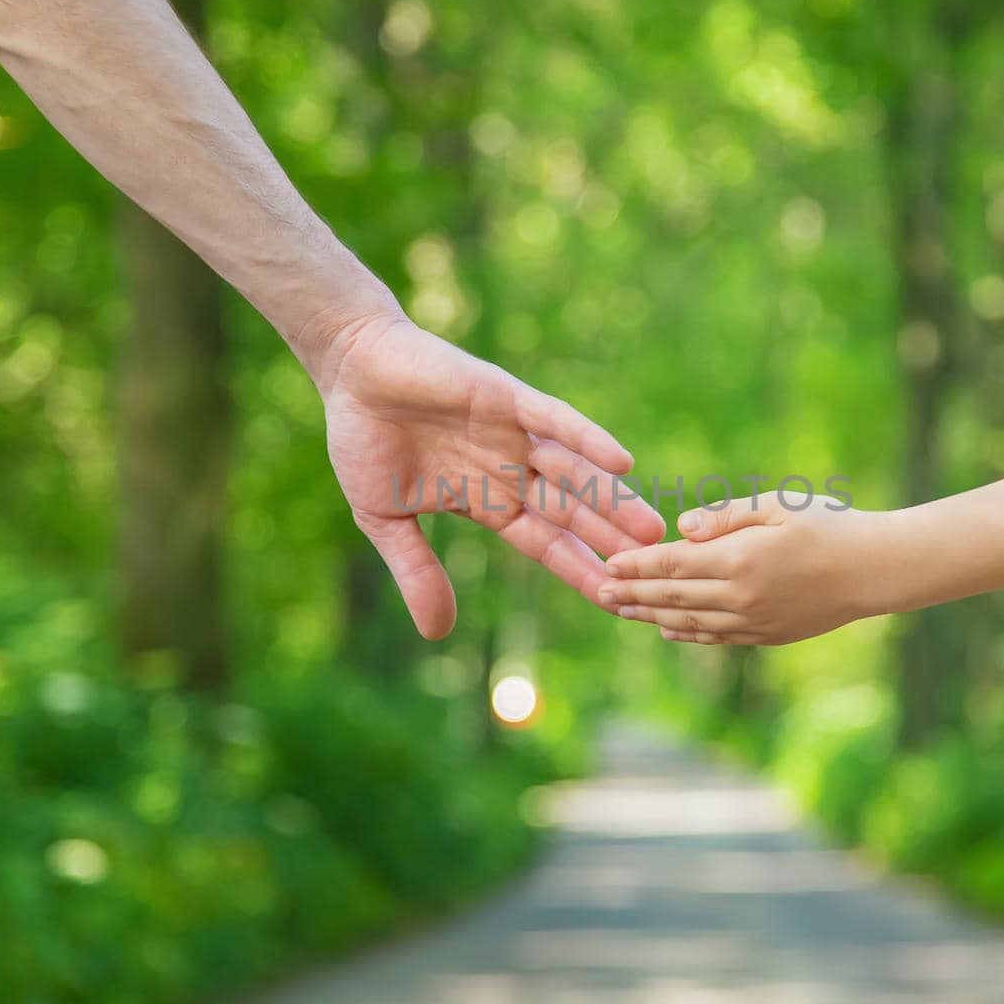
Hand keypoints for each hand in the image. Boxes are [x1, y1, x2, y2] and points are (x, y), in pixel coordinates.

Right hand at [311, 282, 664, 639]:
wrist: (350, 371)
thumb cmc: (364, 439)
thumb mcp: (386, 518)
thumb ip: (417, 570)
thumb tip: (436, 633)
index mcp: (486, 498)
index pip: (543, 541)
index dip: (576, 568)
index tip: (613, 599)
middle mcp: (509, 467)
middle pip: (570, 511)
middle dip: (608, 539)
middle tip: (653, 569)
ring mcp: (512, 431)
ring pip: (572, 471)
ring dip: (610, 498)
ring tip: (650, 528)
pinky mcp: (505, 395)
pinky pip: (554, 419)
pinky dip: (586, 438)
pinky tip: (621, 462)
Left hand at [599, 492, 879, 645]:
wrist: (877, 570)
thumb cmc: (830, 525)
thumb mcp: (778, 505)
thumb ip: (726, 517)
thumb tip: (681, 528)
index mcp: (740, 559)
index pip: (672, 563)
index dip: (636, 565)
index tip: (607, 563)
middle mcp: (741, 596)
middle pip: (672, 596)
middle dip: (631, 594)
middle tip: (598, 592)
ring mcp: (754, 621)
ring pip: (689, 621)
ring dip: (650, 616)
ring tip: (622, 611)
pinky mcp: (768, 635)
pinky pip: (716, 637)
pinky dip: (686, 633)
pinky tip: (667, 629)